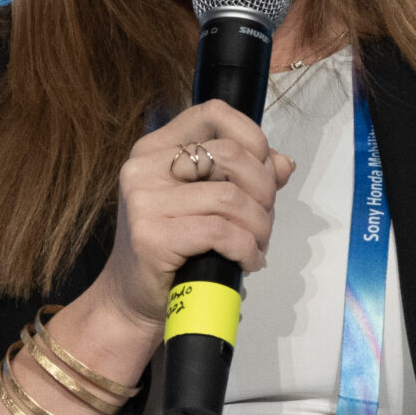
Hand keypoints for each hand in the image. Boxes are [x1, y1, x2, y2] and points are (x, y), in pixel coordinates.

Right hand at [89, 100, 296, 336]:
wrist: (132, 300)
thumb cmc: (173, 251)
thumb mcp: (206, 204)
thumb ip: (243, 177)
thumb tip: (283, 163)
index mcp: (154, 149)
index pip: (211, 113)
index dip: (251, 137)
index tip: (264, 171)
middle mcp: (143, 167)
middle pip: (230, 155)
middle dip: (263, 191)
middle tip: (264, 223)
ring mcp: (143, 200)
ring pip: (231, 197)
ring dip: (259, 226)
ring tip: (257, 245)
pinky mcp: (151, 235)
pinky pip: (221, 231)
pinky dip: (246, 249)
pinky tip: (248, 261)